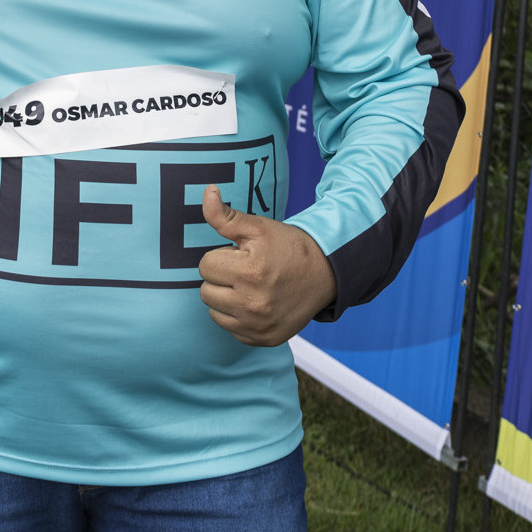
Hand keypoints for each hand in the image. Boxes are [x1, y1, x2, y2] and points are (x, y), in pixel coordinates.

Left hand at [197, 184, 337, 346]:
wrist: (325, 274)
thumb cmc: (289, 248)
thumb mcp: (257, 227)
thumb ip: (225, 215)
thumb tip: (208, 191)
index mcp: (249, 273)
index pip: (205, 265)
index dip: (222, 256)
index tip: (241, 255)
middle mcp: (252, 304)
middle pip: (206, 290)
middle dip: (221, 277)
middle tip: (246, 270)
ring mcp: (258, 326)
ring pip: (214, 311)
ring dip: (225, 298)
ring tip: (249, 286)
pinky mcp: (263, 339)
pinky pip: (230, 328)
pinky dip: (237, 316)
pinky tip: (255, 303)